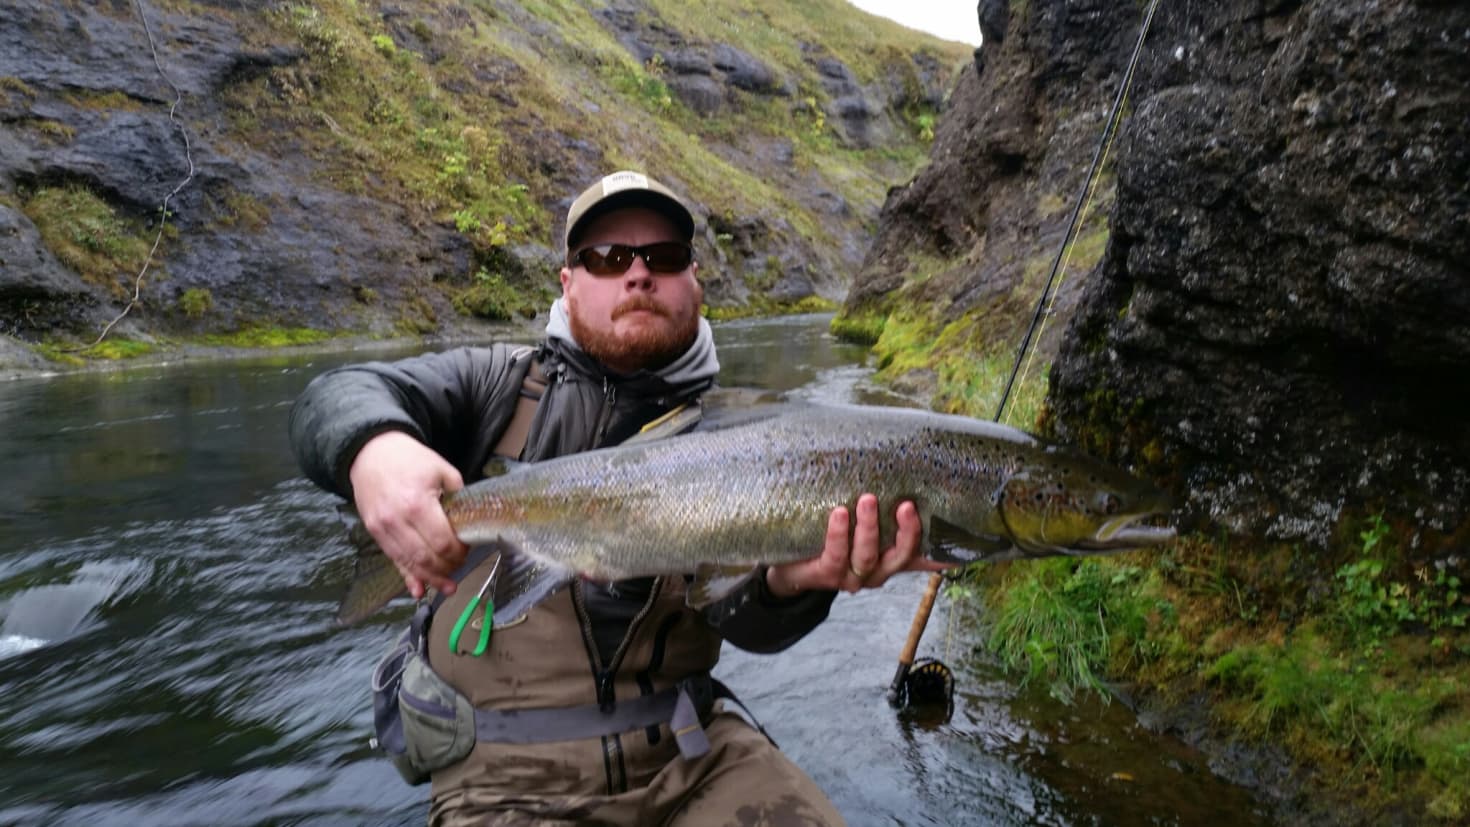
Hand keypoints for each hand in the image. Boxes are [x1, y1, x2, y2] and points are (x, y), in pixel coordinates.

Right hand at [348, 431, 468, 598]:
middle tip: (460, 566)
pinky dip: (407, 576)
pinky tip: (417, 590)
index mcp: (417, 504)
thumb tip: (471, 516)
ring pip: (409, 562)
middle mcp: (397, 521)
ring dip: (430, 578)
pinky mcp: (374, 532)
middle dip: (446, 567)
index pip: (442, 541)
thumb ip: (457, 494)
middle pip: (426, 557)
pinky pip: (393, 559)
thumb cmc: (408, 458)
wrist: (371, 452)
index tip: (466, 549)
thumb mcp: (441, 468)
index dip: (458, 552)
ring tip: (448, 587)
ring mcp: (383, 529)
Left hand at [765, 494, 948, 597]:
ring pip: (867, 556)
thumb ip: (884, 510)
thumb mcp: (860, 525)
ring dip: (869, 528)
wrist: (787, 565)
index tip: (966, 546)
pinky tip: (839, 514)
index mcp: (889, 559)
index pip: (923, 557)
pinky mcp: (824, 574)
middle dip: (906, 533)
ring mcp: (851, 576)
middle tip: (906, 506)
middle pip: (899, 557)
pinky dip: (838, 534)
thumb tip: (906, 477)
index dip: (944, 554)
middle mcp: (875, 571)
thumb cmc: (831, 539)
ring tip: (867, 500)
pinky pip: (835, 556)